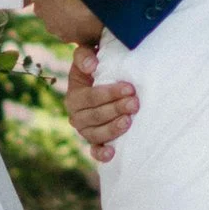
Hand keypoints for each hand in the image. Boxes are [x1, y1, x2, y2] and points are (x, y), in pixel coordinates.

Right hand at [65, 41, 138, 161]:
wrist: (98, 81)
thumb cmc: (95, 67)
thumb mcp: (86, 56)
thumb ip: (84, 55)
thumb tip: (92, 65)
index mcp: (74, 96)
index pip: (90, 97)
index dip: (109, 93)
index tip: (129, 88)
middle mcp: (76, 116)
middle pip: (95, 116)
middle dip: (116, 109)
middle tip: (134, 103)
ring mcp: (85, 130)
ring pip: (96, 134)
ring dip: (112, 128)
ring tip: (129, 121)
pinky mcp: (95, 141)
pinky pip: (94, 151)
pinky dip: (101, 154)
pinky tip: (112, 153)